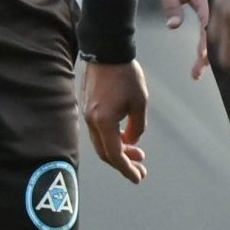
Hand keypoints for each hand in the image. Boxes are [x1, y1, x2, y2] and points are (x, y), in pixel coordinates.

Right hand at [78, 57, 150, 182]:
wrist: (106, 51)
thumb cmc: (125, 74)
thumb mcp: (140, 101)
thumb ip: (137, 126)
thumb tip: (132, 141)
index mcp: (103, 122)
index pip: (115, 155)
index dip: (127, 169)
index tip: (139, 178)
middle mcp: (91, 121)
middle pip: (105, 153)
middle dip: (123, 163)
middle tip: (141, 169)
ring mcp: (87, 114)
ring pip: (101, 142)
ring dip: (119, 150)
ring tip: (138, 153)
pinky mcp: (88, 108)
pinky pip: (99, 131)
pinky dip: (112, 139)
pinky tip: (125, 136)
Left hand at [154, 0, 213, 79]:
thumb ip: (171, 6)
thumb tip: (174, 27)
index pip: (206, 20)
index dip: (205, 40)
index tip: (201, 57)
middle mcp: (212, 0)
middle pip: (214, 31)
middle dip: (206, 54)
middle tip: (195, 73)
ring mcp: (213, 3)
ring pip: (215, 31)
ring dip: (208, 51)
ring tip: (197, 72)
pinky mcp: (210, 5)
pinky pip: (213, 25)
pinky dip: (209, 41)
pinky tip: (204, 57)